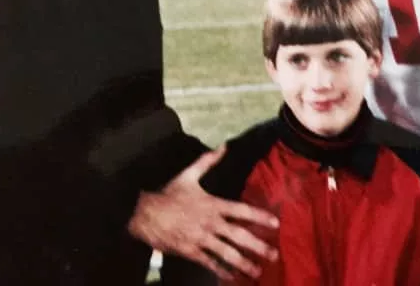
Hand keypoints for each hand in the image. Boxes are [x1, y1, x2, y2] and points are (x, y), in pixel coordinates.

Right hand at [127, 145, 279, 280]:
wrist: (143, 214)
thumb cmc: (167, 194)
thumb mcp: (188, 175)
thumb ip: (208, 161)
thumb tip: (224, 146)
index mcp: (212, 204)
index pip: (242, 210)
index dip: (260, 216)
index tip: (275, 224)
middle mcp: (210, 223)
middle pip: (238, 235)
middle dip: (258, 246)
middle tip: (274, 254)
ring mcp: (200, 239)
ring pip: (226, 253)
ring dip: (243, 263)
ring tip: (257, 271)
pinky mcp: (190, 251)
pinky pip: (209, 262)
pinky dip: (221, 271)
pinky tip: (232, 277)